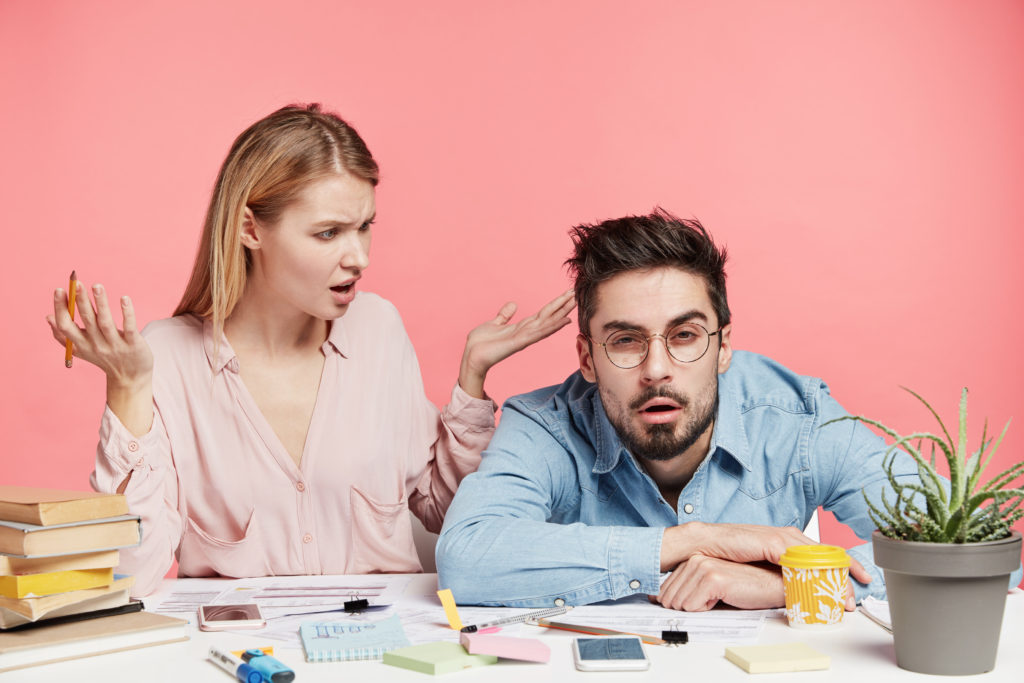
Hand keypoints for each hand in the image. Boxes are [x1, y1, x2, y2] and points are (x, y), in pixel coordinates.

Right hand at [47, 281, 154, 435]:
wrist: (130, 379)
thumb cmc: (105, 359)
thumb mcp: (82, 350)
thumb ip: (64, 335)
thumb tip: (48, 317)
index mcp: (81, 345)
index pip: (65, 326)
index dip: (61, 308)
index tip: (60, 290)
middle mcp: (96, 345)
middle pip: (86, 321)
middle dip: (80, 301)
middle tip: (76, 283)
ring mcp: (115, 345)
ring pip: (105, 322)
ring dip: (101, 303)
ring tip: (96, 285)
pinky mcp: (133, 345)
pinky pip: (129, 327)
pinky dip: (127, 313)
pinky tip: (124, 298)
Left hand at [458, 289, 574, 397]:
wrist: (471, 357)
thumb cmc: (481, 343)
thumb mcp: (494, 324)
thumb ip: (504, 315)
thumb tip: (513, 305)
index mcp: (522, 327)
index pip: (543, 314)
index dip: (555, 304)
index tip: (567, 295)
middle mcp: (527, 333)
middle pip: (549, 316)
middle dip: (562, 306)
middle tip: (576, 294)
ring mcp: (525, 338)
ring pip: (547, 323)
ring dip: (561, 313)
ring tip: (573, 303)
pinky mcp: (519, 343)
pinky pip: (538, 333)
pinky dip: (552, 327)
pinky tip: (564, 321)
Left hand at [655, 555, 784, 610]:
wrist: (773, 586)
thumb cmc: (744, 589)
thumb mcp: (709, 589)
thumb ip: (684, 589)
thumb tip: (656, 598)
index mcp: (693, 560)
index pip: (665, 590)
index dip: (682, 603)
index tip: (703, 599)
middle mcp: (695, 560)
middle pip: (669, 598)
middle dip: (689, 607)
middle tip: (714, 600)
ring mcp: (703, 566)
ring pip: (679, 604)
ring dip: (700, 609)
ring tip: (721, 598)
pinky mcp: (713, 578)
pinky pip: (692, 606)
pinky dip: (706, 610)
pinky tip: (725, 598)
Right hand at [660, 522, 872, 610]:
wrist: (703, 541)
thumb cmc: (729, 551)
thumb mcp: (761, 563)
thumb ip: (781, 569)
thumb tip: (797, 586)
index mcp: (786, 538)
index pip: (821, 550)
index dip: (843, 562)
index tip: (861, 577)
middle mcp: (786, 534)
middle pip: (825, 551)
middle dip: (845, 569)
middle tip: (862, 586)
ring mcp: (779, 536)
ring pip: (816, 555)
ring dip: (833, 573)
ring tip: (846, 590)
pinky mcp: (770, 542)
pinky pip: (798, 557)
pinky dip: (813, 569)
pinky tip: (822, 580)